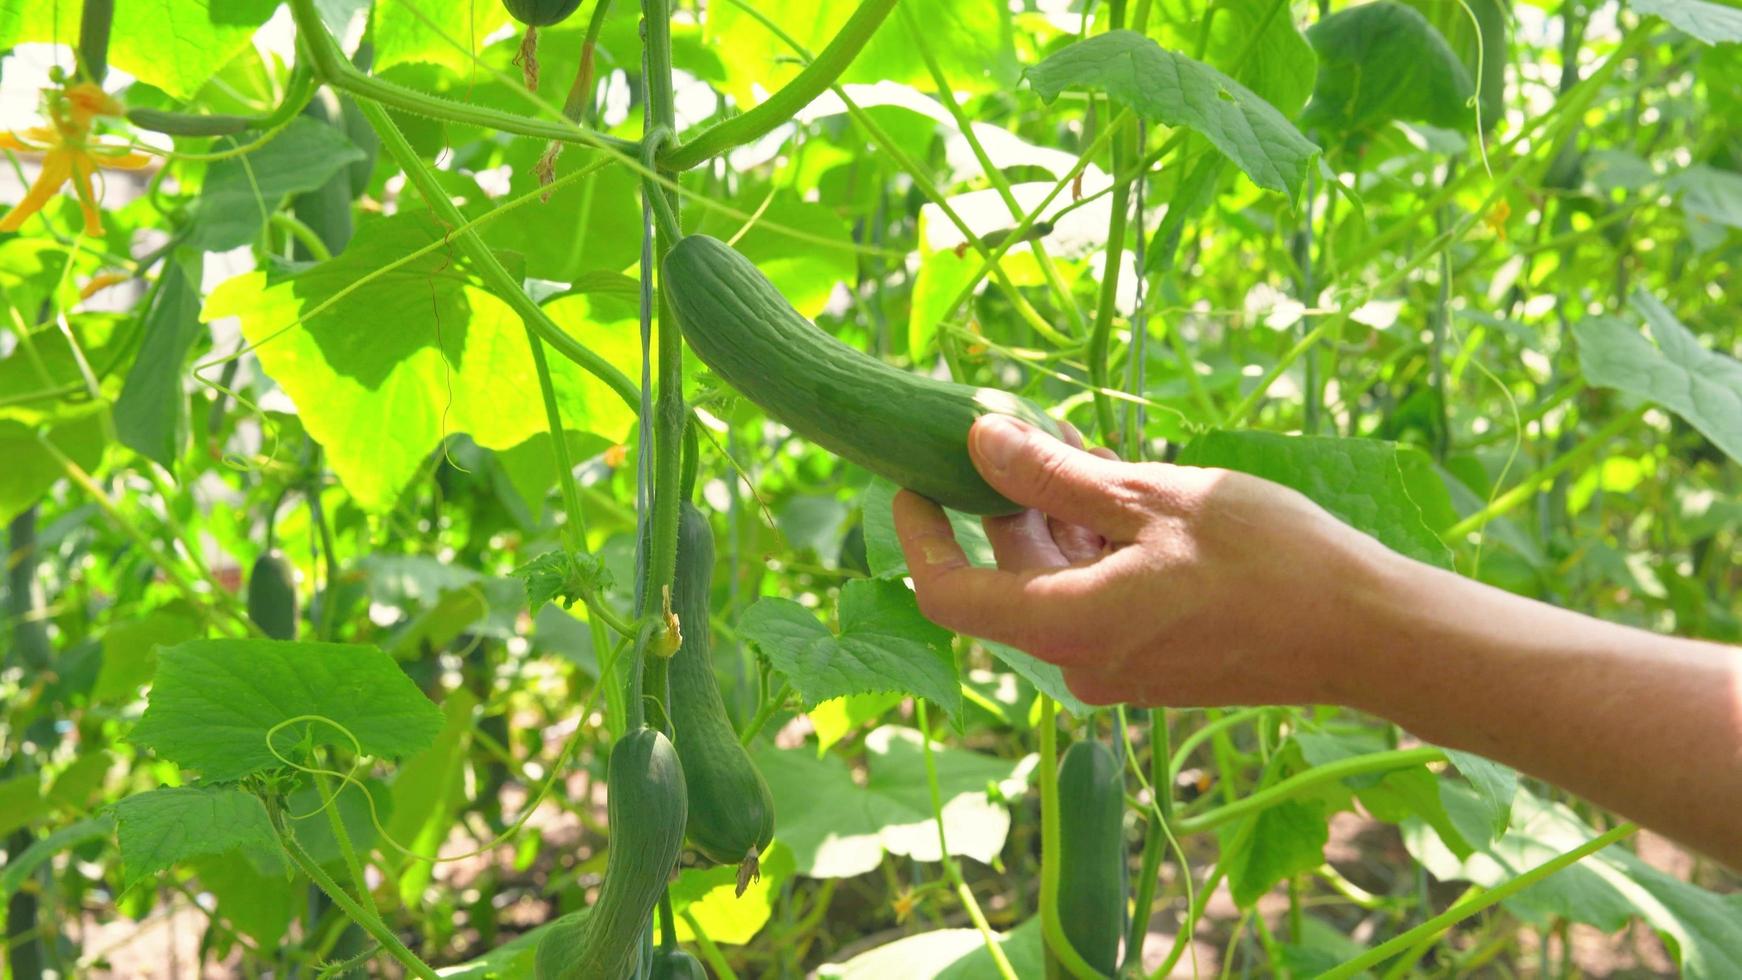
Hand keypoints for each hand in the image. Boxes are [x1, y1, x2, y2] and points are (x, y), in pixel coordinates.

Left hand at [892, 415, 1394, 706]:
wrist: (1366, 633)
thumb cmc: (1267, 561)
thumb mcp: (1152, 499)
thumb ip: (1054, 478)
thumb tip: (977, 440)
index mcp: (1065, 626)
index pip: (949, 593)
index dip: (918, 535)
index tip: (908, 476)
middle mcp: (1079, 658)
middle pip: (1009, 575)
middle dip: (1006, 499)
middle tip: (1023, 426)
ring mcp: (1119, 664)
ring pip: (1060, 578)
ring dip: (1059, 512)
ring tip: (1081, 442)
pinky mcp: (1156, 659)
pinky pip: (1101, 594)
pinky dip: (1099, 541)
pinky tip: (1122, 483)